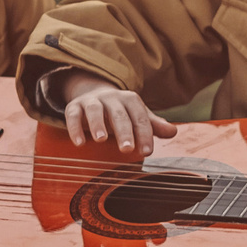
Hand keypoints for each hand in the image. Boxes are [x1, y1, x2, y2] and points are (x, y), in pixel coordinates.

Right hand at [59, 73, 177, 156]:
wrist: (93, 94)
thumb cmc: (120, 112)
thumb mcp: (137, 116)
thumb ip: (153, 125)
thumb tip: (174, 132)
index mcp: (130, 100)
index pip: (139, 117)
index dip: (144, 134)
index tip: (147, 152)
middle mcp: (111, 98)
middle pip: (119, 113)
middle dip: (124, 131)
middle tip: (127, 149)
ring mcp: (92, 101)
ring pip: (95, 110)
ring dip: (98, 123)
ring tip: (101, 140)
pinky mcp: (74, 106)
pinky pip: (72, 115)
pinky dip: (75, 128)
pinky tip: (79, 143)